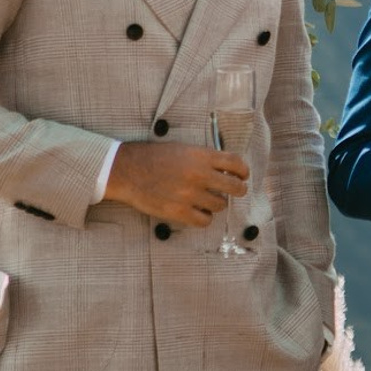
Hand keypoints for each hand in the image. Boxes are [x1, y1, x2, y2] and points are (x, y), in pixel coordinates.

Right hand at [104, 141, 246, 228]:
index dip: (243, 170)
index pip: (235, 163)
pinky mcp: (179, 212)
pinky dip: (205, 217)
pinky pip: (205, 221)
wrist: (127, 170)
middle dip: (238, 189)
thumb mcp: (182, 149)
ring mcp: (190, 195)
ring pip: (220, 205)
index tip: (243, 175)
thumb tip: (225, 169)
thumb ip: (203, 158)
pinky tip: (199, 212)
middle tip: (235, 191)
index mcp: (201, 156)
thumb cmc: (153, 157)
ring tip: (209, 200)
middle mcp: (199, 175)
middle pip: (234, 187)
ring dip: (217, 203)